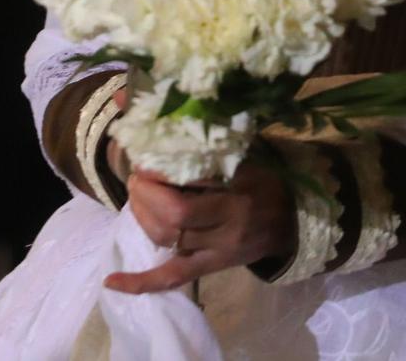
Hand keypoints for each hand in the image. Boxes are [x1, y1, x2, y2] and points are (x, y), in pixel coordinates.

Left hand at [103, 157, 294, 293]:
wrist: (292, 222)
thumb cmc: (266, 182)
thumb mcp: (246, 158)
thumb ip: (208, 147)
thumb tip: (164, 123)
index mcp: (236, 197)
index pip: (190, 191)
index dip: (159, 178)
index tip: (146, 161)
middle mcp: (226, 228)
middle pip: (174, 219)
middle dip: (145, 196)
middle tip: (137, 176)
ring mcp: (216, 252)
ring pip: (168, 241)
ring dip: (142, 217)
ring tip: (136, 196)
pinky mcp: (209, 268)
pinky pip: (173, 278)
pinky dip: (142, 282)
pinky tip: (113, 282)